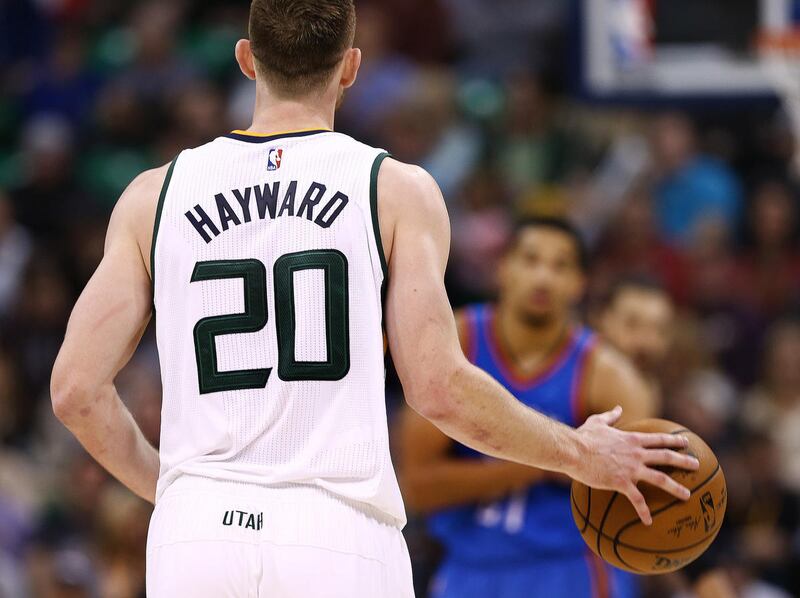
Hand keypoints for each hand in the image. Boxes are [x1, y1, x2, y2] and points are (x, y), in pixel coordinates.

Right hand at [570, 406, 698, 525]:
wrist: (573, 450)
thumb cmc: (583, 436)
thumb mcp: (598, 422)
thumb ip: (610, 416)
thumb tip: (618, 409)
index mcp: (631, 439)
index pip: (658, 439)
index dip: (673, 440)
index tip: (685, 441)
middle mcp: (636, 453)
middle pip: (666, 457)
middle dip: (683, 461)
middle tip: (697, 465)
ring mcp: (631, 469)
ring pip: (660, 479)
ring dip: (676, 487)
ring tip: (687, 495)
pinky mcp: (621, 482)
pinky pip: (637, 500)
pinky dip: (644, 511)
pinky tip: (648, 522)